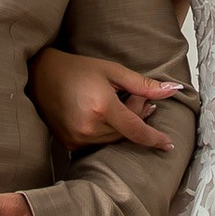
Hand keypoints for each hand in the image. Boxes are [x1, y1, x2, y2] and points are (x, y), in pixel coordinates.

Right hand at [29, 46, 186, 152]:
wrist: (41, 76)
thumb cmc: (78, 70)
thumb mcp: (113, 71)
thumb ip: (143, 84)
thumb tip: (173, 90)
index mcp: (102, 107)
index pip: (136, 130)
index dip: (154, 138)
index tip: (168, 145)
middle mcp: (89, 127)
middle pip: (126, 133)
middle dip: (137, 117)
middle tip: (137, 97)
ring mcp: (77, 138)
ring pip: (113, 140)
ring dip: (122, 126)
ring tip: (117, 104)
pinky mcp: (70, 144)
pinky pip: (98, 143)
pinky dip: (107, 132)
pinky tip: (103, 115)